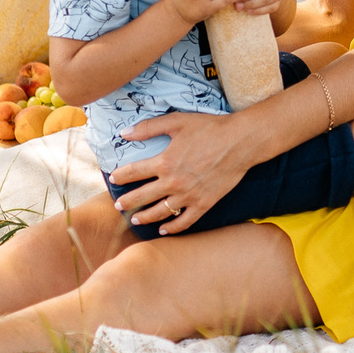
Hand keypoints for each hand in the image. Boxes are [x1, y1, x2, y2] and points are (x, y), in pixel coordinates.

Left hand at [109, 112, 246, 232]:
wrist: (239, 142)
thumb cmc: (209, 128)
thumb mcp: (177, 122)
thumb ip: (149, 128)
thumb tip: (125, 133)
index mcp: (165, 162)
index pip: (134, 172)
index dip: (121, 176)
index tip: (114, 179)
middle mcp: (173, 182)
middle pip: (142, 196)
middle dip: (127, 202)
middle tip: (118, 205)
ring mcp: (189, 196)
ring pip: (160, 212)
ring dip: (144, 217)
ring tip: (135, 219)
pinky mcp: (204, 204)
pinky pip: (184, 221)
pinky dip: (172, 228)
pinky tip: (163, 230)